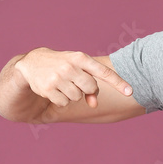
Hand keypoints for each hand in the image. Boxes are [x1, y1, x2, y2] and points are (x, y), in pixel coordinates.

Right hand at [14, 48, 131, 108]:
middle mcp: (70, 66)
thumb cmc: (62, 65)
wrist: (32, 63)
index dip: (118, 82)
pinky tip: (54, 89)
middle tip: (75, 82)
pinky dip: (61, 100)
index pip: (103, 71)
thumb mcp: (77, 69)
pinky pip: (64, 103)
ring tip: (62, 83)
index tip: (130, 92)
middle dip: (87, 89)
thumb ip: (90, 85)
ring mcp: (58, 77)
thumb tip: (94, 105)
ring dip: (73, 95)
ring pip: (78, 97)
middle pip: (91, 88)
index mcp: (80, 58)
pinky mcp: (48, 89)